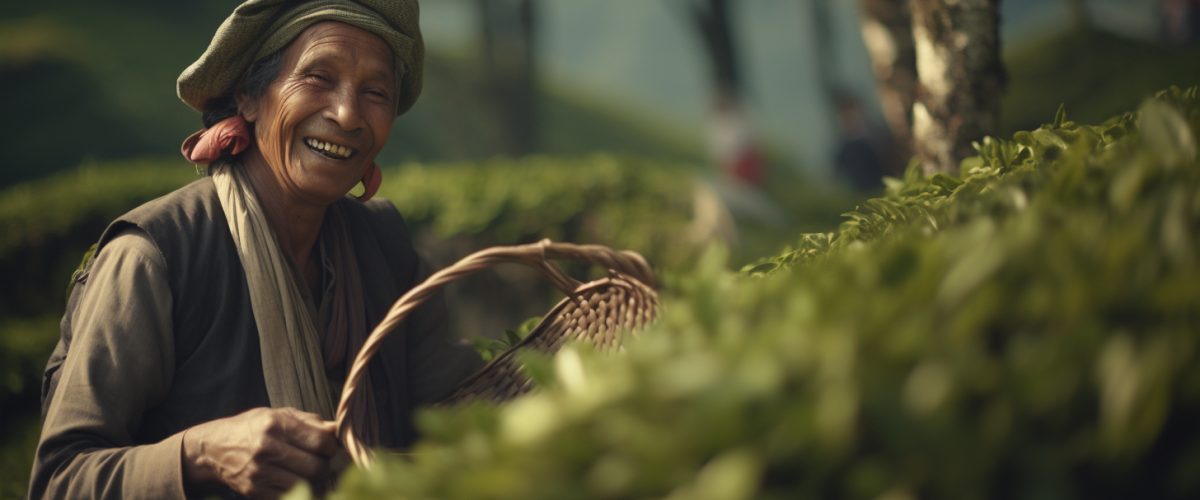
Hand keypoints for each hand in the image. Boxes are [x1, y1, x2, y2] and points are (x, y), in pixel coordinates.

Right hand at [182, 407, 338, 498]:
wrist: (213, 449)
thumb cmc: (251, 428)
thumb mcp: (277, 414)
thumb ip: (309, 421)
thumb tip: (336, 429)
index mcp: (275, 424)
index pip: (321, 441)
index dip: (330, 447)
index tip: (327, 447)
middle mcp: (267, 448)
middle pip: (317, 467)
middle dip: (324, 465)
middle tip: (318, 461)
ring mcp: (259, 472)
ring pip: (306, 484)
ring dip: (312, 481)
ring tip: (306, 471)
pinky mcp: (254, 491)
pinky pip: (289, 496)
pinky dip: (298, 491)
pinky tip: (293, 481)